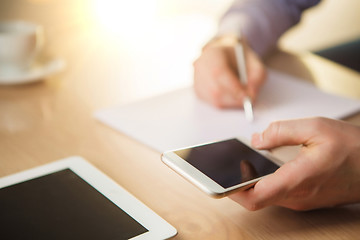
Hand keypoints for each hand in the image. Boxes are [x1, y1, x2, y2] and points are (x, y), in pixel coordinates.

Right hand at [193, 35, 265, 107]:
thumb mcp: (255, 63)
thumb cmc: (241, 59)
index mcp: (213, 52)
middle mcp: (200, 65)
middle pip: (215, 89)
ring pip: (212, 98)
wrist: (227, 54)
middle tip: (247, 101)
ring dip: (230, 102)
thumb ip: (257, 77)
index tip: (247, 97)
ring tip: (240, 96)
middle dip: (234, 98)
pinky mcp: (197, 90)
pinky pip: (211, 102)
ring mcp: (196, 78)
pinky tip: (231, 95)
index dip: (233, 88)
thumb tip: (251, 96)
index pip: (219, 73)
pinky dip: (224, 102)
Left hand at [229, 117, 359, 210]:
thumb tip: (256, 139)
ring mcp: (301, 200)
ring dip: (253, 180)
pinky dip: (266, 180)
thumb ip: (280, 131)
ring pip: (266, 195)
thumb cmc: (354, 148)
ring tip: (245, 160)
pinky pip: (278, 193)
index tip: (220, 179)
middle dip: (239, 181)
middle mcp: (296, 196)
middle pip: (256, 197)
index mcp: (296, 180)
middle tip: (230, 163)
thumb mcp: (315, 127)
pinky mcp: (305, 198)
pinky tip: (265, 164)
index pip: (254, 197)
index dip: (232, 191)